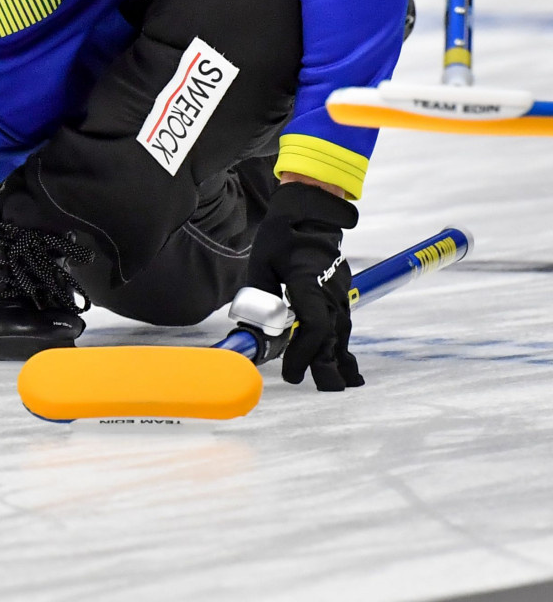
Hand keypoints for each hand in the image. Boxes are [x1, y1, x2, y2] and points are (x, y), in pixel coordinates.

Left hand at [246, 182, 361, 390]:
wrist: (310, 213)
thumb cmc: (282, 235)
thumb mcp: (262, 263)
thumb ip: (260, 296)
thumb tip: (255, 329)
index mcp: (309, 282)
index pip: (314, 326)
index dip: (304, 353)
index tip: (291, 372)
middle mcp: (330, 290)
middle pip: (331, 335)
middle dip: (326, 363)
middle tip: (323, 387)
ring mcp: (340, 291)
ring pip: (341, 331)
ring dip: (339, 356)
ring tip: (342, 382)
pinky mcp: (341, 292)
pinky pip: (343, 323)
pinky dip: (342, 343)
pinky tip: (346, 362)